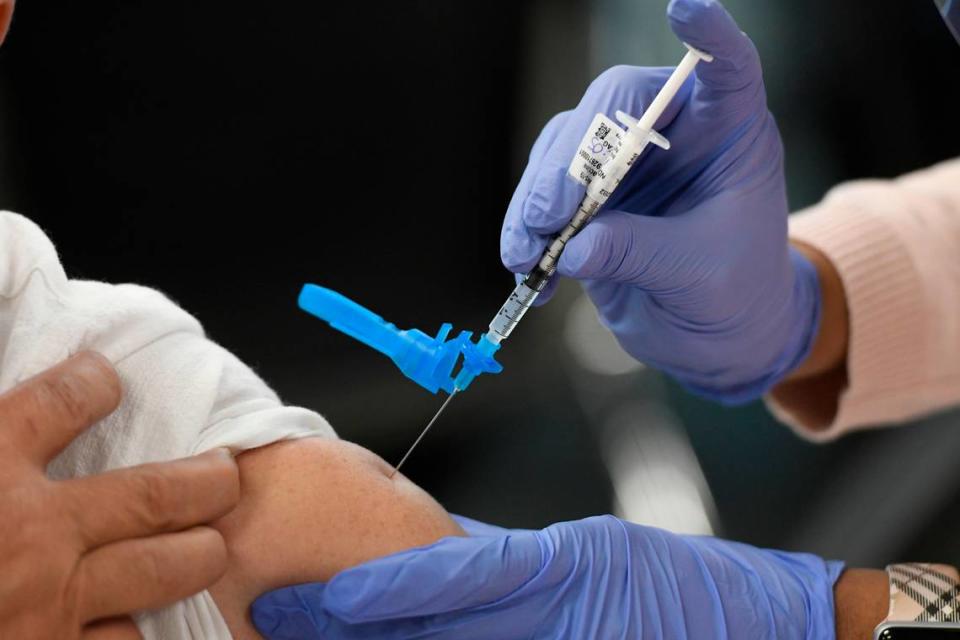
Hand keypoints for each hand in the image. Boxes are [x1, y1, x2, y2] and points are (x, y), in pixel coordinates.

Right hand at [0, 352, 239, 638]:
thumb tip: (9, 389)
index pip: (67, 398)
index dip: (94, 383)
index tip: (104, 380)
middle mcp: (30, 533)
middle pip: (159, 491)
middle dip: (206, 479)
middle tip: (224, 473)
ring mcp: (48, 606)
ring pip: (166, 569)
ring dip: (197, 553)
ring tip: (210, 543)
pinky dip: (135, 635)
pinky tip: (137, 625)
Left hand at [251, 514, 842, 639]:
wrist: (752, 629)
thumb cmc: (670, 586)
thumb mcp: (585, 553)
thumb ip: (506, 559)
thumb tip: (433, 550)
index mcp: (554, 570)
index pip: (451, 579)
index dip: (379, 592)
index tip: (315, 598)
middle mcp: (547, 617)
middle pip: (434, 630)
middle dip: (350, 632)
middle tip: (280, 625)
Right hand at [500, 0, 820, 402]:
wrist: (715, 339)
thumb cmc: (735, 295)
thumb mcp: (699, 274)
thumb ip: (639, 252)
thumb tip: (573, 249)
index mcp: (728, 132)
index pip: (725, 67)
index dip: (709, 36)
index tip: (686, 7)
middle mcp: (673, 132)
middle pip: (610, 107)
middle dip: (571, 159)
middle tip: (549, 215)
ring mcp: (624, 163)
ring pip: (562, 147)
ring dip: (535, 200)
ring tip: (526, 254)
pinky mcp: (587, 199)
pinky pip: (541, 195)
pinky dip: (527, 232)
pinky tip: (526, 269)